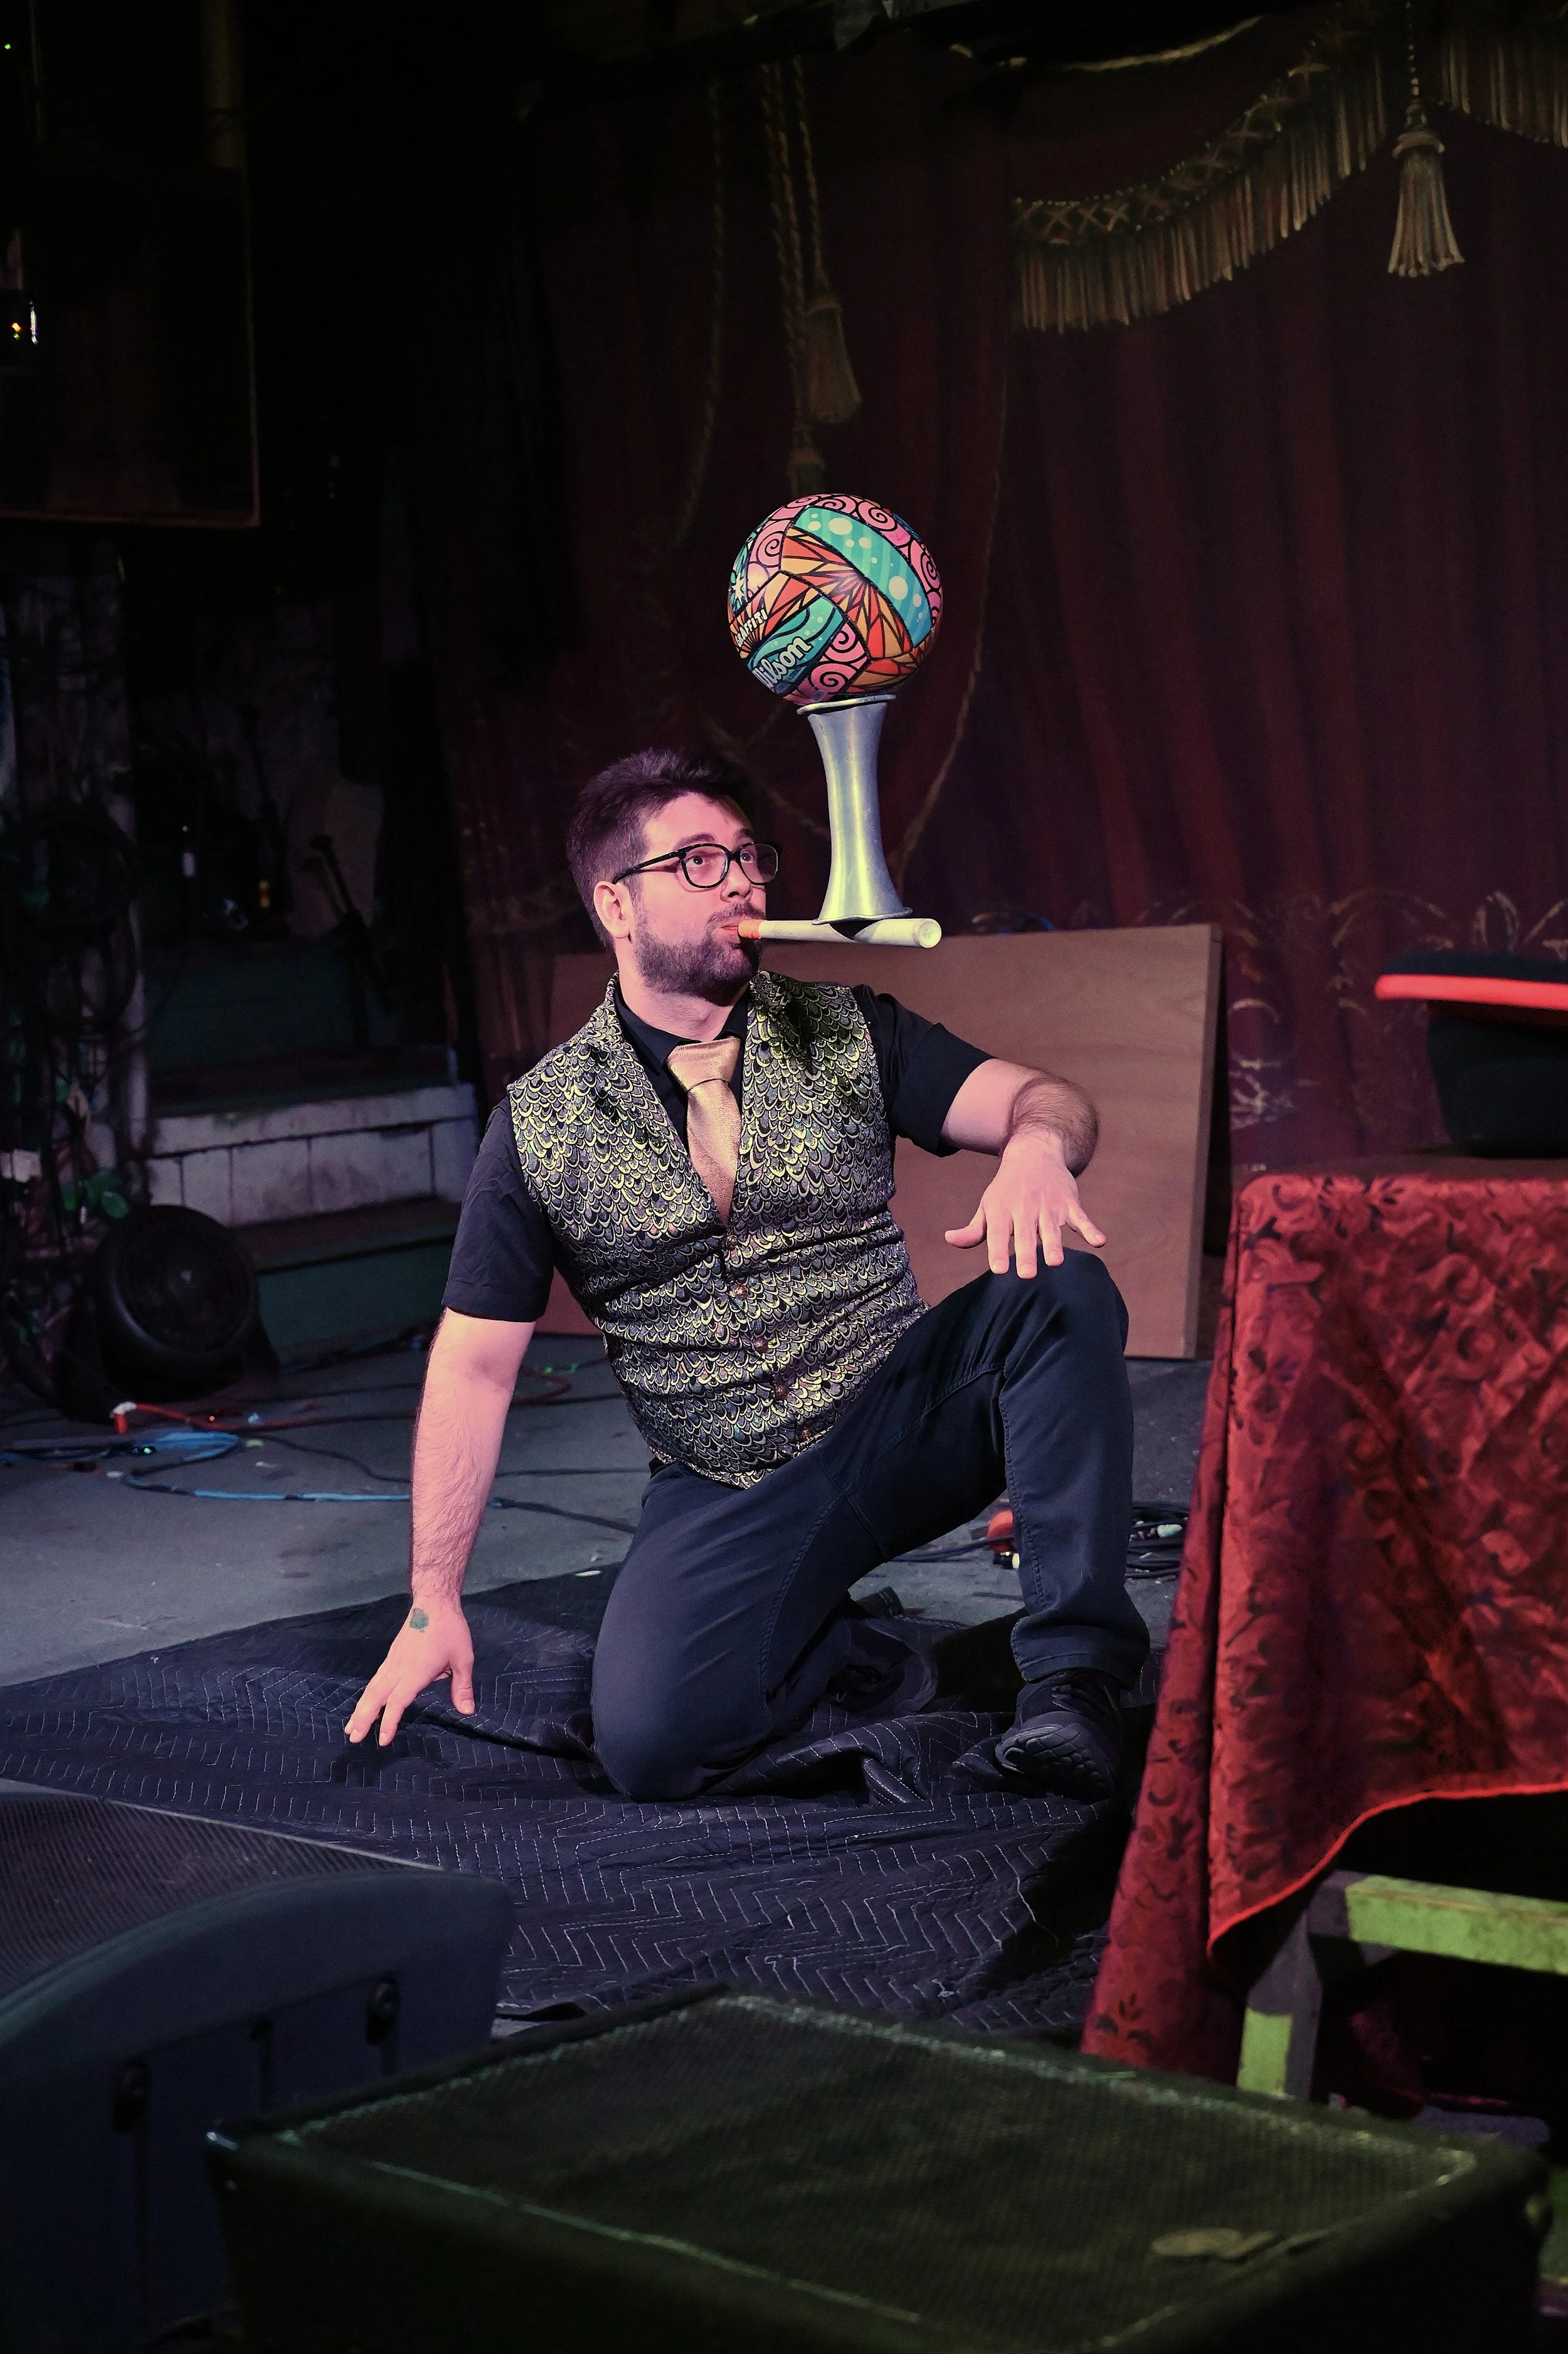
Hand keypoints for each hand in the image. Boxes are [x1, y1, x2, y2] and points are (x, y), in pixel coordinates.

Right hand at [344, 1599, 474, 1747]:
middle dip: (363, 1718)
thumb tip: (467, 1712)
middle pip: (376, 1697)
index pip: (397, 1701)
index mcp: (415, 1672)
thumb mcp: (463, 1658)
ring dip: (360, 1708)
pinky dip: (367, 1695)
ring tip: (350, 1727)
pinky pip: (376, 1680)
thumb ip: (462, 1686)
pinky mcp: (392, 1657)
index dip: (389, 1721)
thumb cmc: (450, 1630)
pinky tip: (365, 1703)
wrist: (434, 1603)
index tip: (382, 1740)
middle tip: (352, 1738)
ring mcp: (392, 1662)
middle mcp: (398, 1669)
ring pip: (372, 1688)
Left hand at [944, 1135, 1106, 1275]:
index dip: (998, 1252)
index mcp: (1002, 1211)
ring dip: (1054, 1244)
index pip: (998, 1234)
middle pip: (1026, 1234)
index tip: (999, 1270)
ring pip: (1052, 1228)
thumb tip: (949, 1240)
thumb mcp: (988, 1205)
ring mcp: (1049, 1206)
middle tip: (1027, 1274)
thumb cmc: (1007, 1187)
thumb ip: (974, 1229)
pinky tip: (1100, 1241)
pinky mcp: (1069, 1203)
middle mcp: (1025, 1208)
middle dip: (1027, 1254)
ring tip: (1056, 1262)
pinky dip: (1091, 1229)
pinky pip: (1081, 1218)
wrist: (1035, 1153)